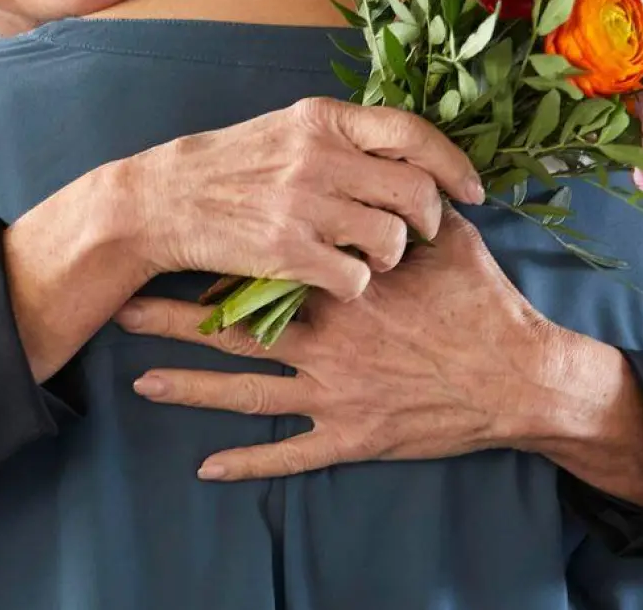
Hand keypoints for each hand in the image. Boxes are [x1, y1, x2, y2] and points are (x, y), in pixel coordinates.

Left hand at [116, 204, 642, 506]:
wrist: (520, 378)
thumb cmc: (483, 306)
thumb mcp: (447, 244)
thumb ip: (404, 212)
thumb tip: (385, 173)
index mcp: (340, 290)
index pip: (260, 272)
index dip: (212, 264)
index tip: (170, 248)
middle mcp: (325, 342)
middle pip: (233, 331)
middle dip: (173, 321)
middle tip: (122, 310)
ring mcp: (333, 394)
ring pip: (245, 393)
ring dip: (191, 389)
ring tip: (141, 382)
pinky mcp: (350, 437)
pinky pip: (288, 455)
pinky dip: (246, 464)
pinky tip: (206, 469)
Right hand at [129, 97, 484, 293]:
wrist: (163, 200)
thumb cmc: (230, 167)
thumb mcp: (287, 130)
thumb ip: (345, 139)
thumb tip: (414, 159)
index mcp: (322, 119)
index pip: (412, 134)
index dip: (452, 165)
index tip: (471, 191)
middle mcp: (318, 156)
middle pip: (414, 193)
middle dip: (427, 221)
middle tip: (415, 235)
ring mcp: (302, 204)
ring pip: (391, 240)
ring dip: (390, 257)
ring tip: (368, 257)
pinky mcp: (286, 251)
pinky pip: (356, 278)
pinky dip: (356, 285)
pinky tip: (337, 277)